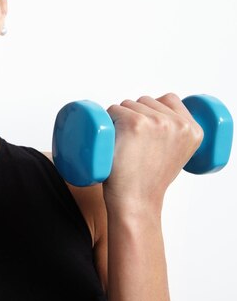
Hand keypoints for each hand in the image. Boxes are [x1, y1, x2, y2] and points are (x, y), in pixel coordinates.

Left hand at [103, 93, 203, 217]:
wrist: (136, 201)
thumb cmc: (148, 180)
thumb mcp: (175, 154)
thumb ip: (175, 134)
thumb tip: (159, 116)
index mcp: (193, 130)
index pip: (169, 99)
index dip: (152, 109)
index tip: (144, 129)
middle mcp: (178, 124)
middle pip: (145, 101)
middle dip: (134, 115)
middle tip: (131, 143)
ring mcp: (156, 122)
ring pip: (128, 104)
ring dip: (119, 118)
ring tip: (123, 144)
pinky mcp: (134, 123)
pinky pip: (113, 109)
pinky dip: (107, 120)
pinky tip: (111, 138)